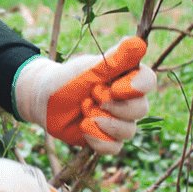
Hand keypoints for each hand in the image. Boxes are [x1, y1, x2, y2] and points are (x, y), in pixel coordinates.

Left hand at [13, 37, 156, 154]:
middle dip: (115, 107)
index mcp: (126, 77)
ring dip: (102, 122)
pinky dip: (97, 139)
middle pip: (141, 109)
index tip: (115, 88)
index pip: (148, 81)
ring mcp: (119, 121)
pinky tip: (83, 128)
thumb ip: (116, 58)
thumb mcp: (90, 68)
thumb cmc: (67, 79)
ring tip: (83, 110)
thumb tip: (139, 43)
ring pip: (129, 131)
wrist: (44, 101)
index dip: (137, 87)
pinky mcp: (107, 138)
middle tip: (93, 97)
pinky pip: (114, 148)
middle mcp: (127, 99)